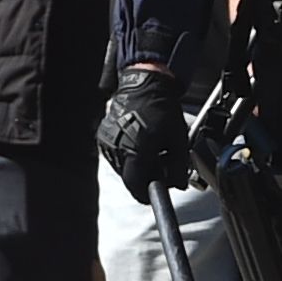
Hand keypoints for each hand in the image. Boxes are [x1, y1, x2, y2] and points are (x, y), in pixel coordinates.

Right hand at [97, 63, 191, 199]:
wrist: (143, 85)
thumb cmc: (162, 109)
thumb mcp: (178, 139)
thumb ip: (179, 166)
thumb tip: (179, 185)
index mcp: (137, 149)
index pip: (136, 185)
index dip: (146, 194)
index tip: (154, 195)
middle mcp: (118, 148)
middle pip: (130, 178)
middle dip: (144, 177)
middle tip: (159, 166)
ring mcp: (107, 142)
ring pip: (122, 168)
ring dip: (135, 166)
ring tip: (150, 150)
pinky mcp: (102, 136)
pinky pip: (115, 156)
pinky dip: (127, 155)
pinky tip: (138, 143)